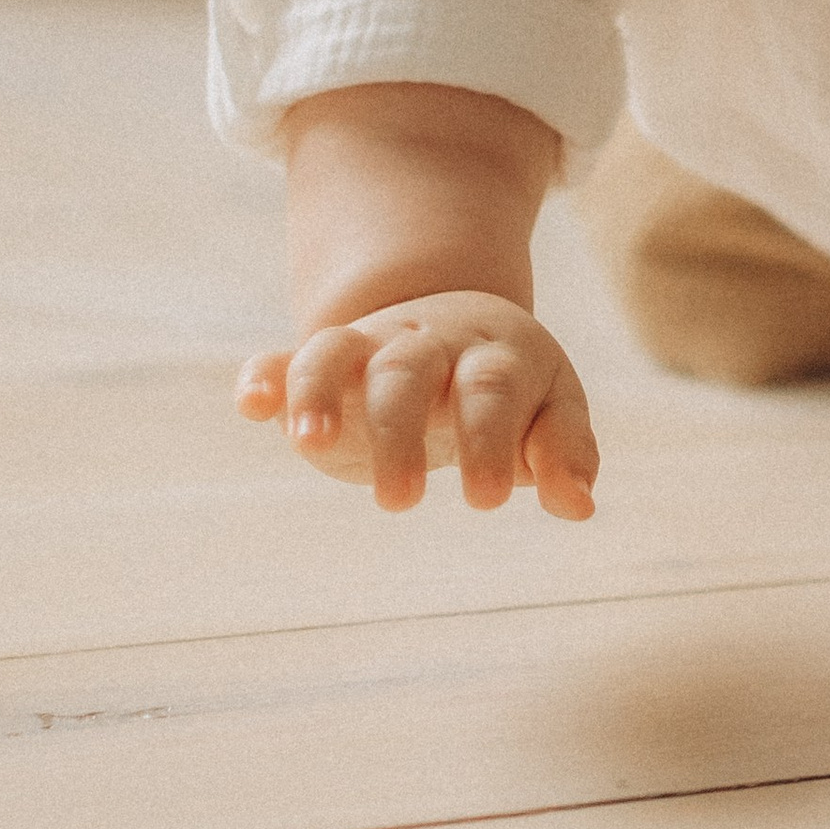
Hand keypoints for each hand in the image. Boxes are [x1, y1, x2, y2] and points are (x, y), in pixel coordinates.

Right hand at [237, 290, 598, 518]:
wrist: (457, 322)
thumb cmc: (514, 387)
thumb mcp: (551, 408)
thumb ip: (563, 452)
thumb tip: (578, 506)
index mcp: (494, 353)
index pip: (491, 389)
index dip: (488, 440)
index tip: (485, 501)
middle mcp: (427, 342)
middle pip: (407, 373)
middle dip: (400, 433)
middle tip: (398, 503)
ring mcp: (370, 347)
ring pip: (338, 354)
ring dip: (319, 393)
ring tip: (307, 444)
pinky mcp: (321, 363)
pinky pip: (284, 359)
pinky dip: (264, 377)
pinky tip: (251, 404)